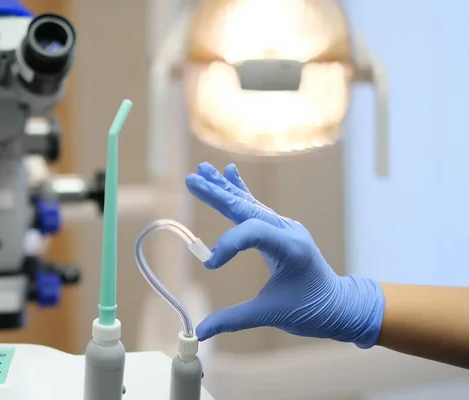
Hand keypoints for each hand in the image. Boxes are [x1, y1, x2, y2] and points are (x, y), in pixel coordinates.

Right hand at [185, 162, 383, 347]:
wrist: (340, 305)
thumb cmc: (312, 310)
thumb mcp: (273, 315)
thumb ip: (234, 320)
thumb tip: (200, 331)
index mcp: (291, 247)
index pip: (252, 232)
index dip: (227, 245)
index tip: (210, 265)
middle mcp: (288, 230)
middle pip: (247, 207)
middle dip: (217, 194)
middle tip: (192, 179)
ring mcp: (284, 227)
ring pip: (249, 203)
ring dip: (225, 188)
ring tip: (204, 170)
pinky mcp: (279, 230)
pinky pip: (256, 208)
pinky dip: (240, 192)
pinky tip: (229, 173)